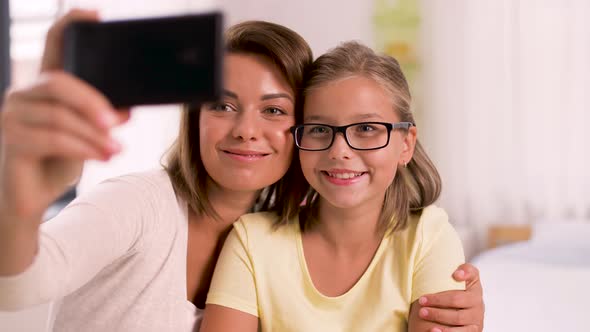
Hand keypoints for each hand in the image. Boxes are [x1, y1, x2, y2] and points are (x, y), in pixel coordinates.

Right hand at [0, 9, 129, 221]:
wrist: (33, 197)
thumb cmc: (59, 161)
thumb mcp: (88, 135)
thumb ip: (102, 117)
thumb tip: (128, 108)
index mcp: (44, 86)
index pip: (52, 45)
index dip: (70, 24)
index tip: (96, 13)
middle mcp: (23, 94)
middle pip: (58, 82)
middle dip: (93, 101)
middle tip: (117, 122)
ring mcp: (12, 117)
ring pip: (59, 116)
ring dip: (94, 135)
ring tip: (115, 149)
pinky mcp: (11, 141)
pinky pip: (53, 139)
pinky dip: (84, 148)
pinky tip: (103, 156)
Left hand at [416, 263, 483, 331]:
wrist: (457, 315)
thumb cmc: (450, 296)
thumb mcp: (450, 283)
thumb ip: (446, 273)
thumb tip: (455, 273)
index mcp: (473, 286)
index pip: (472, 274)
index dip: (465, 273)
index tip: (454, 275)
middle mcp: (477, 301)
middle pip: (458, 299)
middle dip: (438, 299)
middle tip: (421, 300)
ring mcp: (476, 317)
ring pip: (458, 318)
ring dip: (438, 315)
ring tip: (423, 313)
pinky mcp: (473, 331)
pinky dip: (446, 331)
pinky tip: (433, 330)